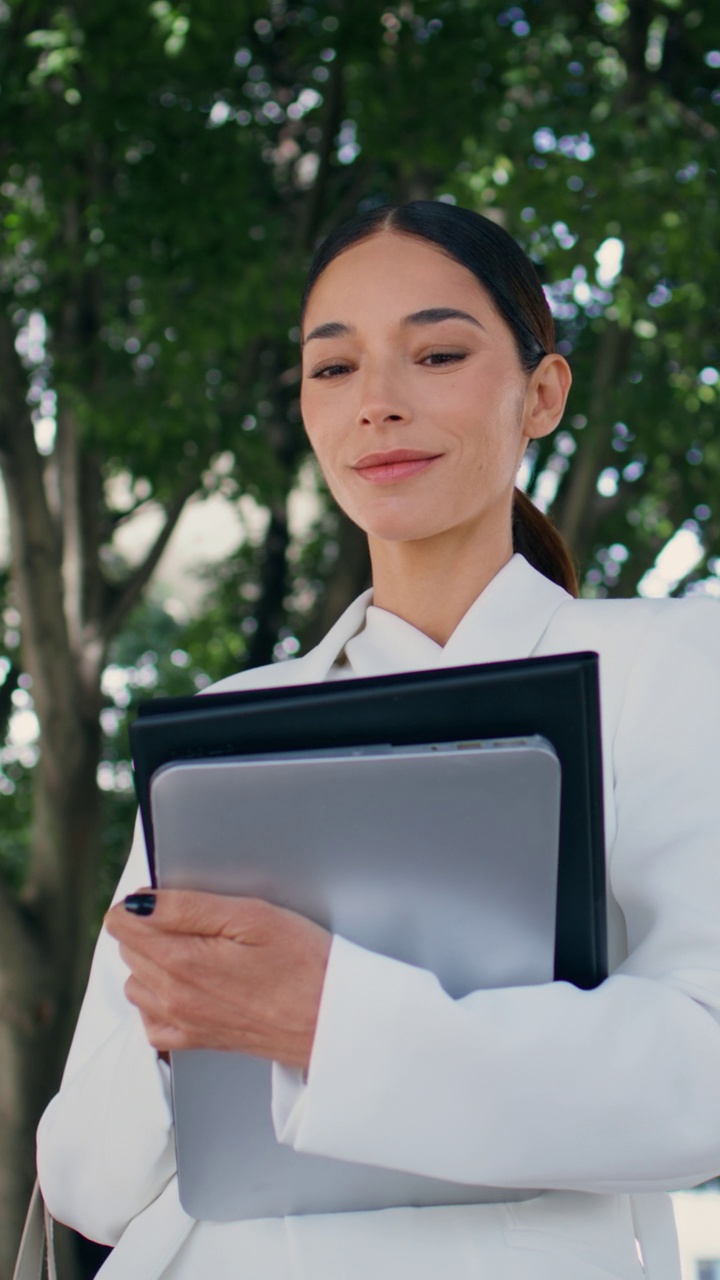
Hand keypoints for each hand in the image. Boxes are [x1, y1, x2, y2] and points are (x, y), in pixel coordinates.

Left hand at [104, 890, 331, 1071]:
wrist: (331, 1021)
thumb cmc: (304, 965)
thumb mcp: (251, 916)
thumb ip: (188, 907)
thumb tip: (139, 903)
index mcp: (182, 961)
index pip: (122, 924)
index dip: (142, 901)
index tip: (170, 897)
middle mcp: (173, 997)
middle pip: (127, 950)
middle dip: (147, 926)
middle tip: (194, 918)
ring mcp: (183, 1022)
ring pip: (136, 982)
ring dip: (151, 960)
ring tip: (192, 946)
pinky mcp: (197, 1040)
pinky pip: (151, 1020)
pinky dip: (157, 999)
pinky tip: (184, 983)